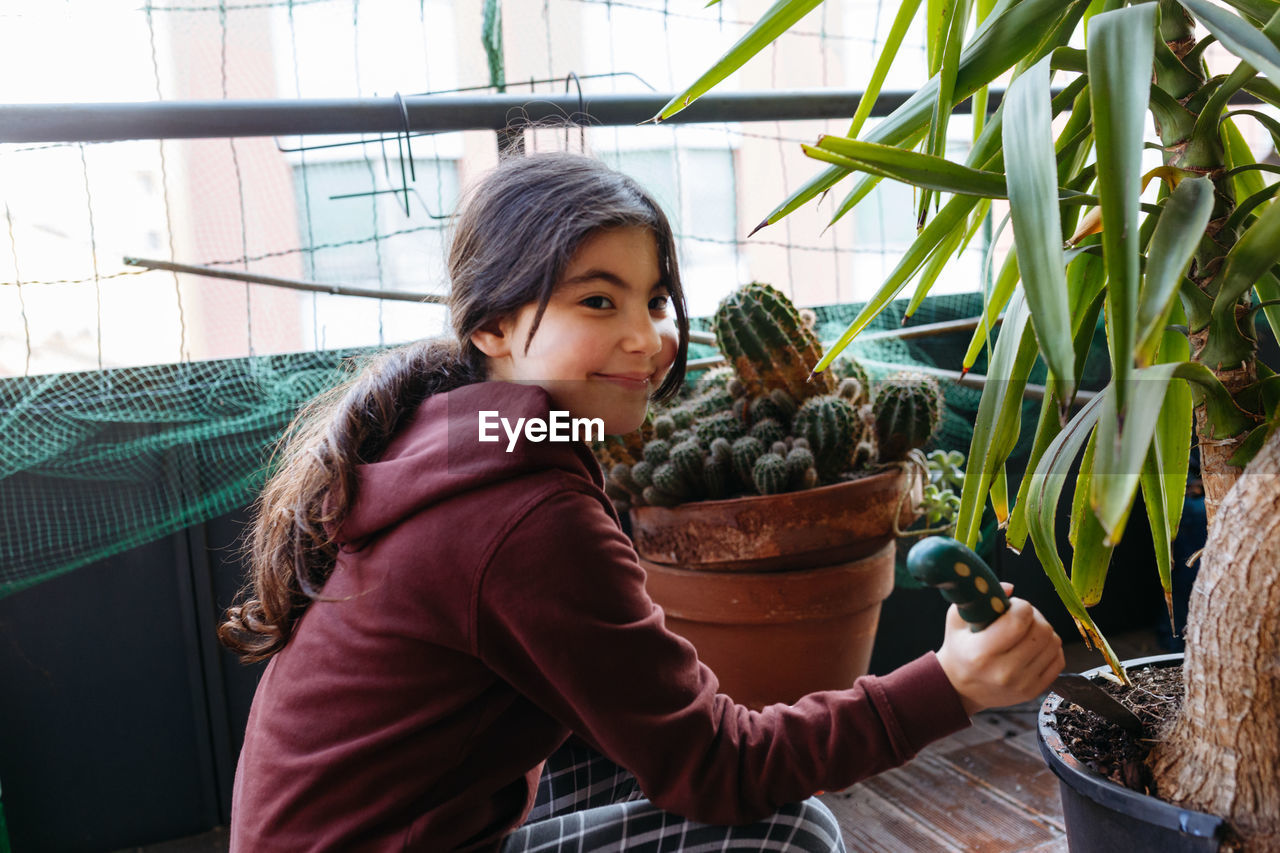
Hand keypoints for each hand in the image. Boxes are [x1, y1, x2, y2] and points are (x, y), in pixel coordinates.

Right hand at [935, 583, 1063, 715]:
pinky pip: (1058, 660)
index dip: (1020, 605)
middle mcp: (1004, 672)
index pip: (1019, 620)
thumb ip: (980, 598)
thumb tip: (1010, 589)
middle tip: (1021, 616)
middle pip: (1041, 630)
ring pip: (1053, 643)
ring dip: (1044, 630)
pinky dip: (1050, 648)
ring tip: (1027, 631)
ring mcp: (1022, 684)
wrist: (961, 689)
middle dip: (1034, 615)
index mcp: (981, 653)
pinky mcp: (1034, 691)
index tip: (1010, 607)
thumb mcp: (957, 620)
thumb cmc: (960, 649)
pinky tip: (1034, 646)